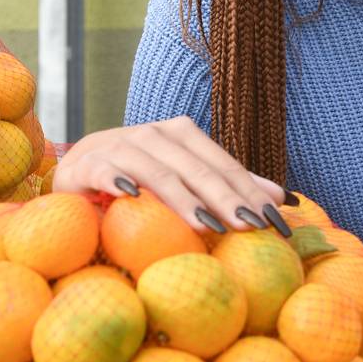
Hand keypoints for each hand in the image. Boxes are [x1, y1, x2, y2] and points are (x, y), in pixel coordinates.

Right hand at [52, 115, 290, 235]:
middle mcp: (156, 135)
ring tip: (205, 224)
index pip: (225, 166)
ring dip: (182, 198)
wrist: (79, 175)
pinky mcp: (88, 163)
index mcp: (184, 135)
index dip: (252, 193)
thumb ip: (231, 188)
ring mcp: (121, 145)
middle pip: (199, 169)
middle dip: (227, 199)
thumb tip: (283, 199)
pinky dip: (119, 180)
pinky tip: (132, 196)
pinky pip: (106, 171)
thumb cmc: (141, 183)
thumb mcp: (188, 184)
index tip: (276, 223)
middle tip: (250, 226)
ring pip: (159, 172)